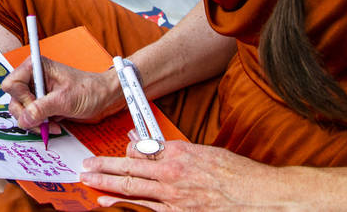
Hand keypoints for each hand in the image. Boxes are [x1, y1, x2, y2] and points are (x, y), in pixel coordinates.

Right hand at [3, 57, 120, 130]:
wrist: (104, 99)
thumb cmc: (89, 90)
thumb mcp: (65, 99)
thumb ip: (41, 108)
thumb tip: (23, 119)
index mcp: (36, 67)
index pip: (11, 83)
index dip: (22, 98)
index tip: (37, 106)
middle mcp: (33, 78)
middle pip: (13, 99)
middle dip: (28, 114)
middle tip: (43, 121)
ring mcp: (37, 92)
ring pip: (21, 111)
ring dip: (34, 122)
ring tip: (51, 125)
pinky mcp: (42, 104)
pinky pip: (31, 117)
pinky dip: (40, 124)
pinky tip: (54, 125)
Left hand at [80, 141, 276, 209]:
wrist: (261, 196)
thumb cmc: (238, 174)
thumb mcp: (206, 153)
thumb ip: (175, 149)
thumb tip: (146, 141)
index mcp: (180, 152)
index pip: (142, 150)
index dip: (125, 152)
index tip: (114, 154)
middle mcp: (174, 173)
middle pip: (130, 168)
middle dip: (104, 167)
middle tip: (85, 166)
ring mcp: (175, 196)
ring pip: (133, 189)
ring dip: (107, 184)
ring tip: (88, 181)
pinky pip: (145, 209)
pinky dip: (124, 205)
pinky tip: (108, 203)